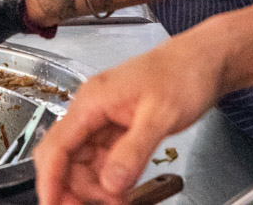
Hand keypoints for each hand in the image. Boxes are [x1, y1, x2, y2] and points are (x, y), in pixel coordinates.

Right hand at [33, 29, 223, 204]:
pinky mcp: (117, 128)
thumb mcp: (161, 115)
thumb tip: (110, 185)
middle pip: (66, 158)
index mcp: (92, 101)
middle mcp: (91, 110)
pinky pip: (102, 160)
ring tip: (120, 202)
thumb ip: (134, 150)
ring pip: (83, 162)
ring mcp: (103, 119)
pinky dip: (109, 180)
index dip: (50, 179)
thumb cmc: (182, 74)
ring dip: (95, 187)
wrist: (203, 61)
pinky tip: (123, 192)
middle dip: (76, 187)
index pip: (58, 145)